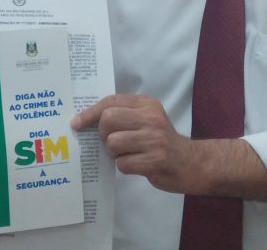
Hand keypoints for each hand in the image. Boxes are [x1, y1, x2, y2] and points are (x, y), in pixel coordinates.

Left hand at [72, 94, 266, 201]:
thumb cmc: (161, 140)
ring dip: (114, 153)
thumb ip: (123, 115)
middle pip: (107, 120)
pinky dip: (125, 166)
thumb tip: (85, 119)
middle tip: (113, 141)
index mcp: (147, 104)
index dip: (90, 113)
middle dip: (103, 134)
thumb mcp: (147, 119)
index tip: (76, 123)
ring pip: (112, 143)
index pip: (110, 102)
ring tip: (128, 153)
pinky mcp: (155, 160)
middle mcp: (151, 118)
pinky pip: (123, 163)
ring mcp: (154, 139)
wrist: (190, 162)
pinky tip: (137, 164)